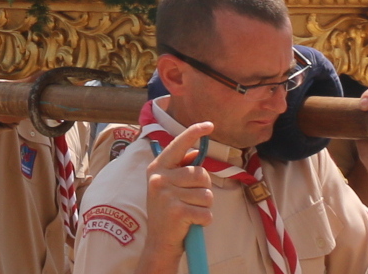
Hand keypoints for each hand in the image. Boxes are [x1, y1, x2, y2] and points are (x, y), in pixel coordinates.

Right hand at [143, 121, 215, 237]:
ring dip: (205, 205)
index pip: (178, 145)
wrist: (159, 242)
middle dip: (204, 188)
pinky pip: (207, 212)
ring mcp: (167, 195)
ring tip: (190, 211)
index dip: (194, 132)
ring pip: (207, 193)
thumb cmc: (168, 210)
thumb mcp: (168, 185)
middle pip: (201, 174)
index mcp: (158, 168)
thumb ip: (180, 168)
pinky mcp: (177, 211)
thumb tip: (196, 152)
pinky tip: (192, 223)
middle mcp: (159, 178)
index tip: (210, 125)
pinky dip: (205, 220)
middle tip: (191, 200)